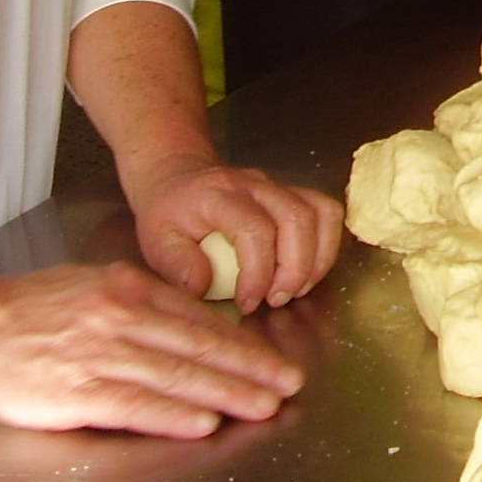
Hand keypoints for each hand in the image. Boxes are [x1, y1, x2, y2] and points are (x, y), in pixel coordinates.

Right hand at [0, 261, 304, 438]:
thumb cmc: (25, 310)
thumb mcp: (90, 285)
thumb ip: (138, 301)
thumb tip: (188, 318)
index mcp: (126, 287)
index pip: (198, 316)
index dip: (241, 340)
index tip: (273, 357)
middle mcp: (119, 316)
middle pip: (198, 344)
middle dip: (250, 367)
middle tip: (288, 382)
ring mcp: (98, 353)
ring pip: (177, 374)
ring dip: (226, 392)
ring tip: (263, 405)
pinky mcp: (75, 391)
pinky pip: (135, 404)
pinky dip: (173, 413)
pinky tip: (203, 421)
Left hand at [127, 155, 344, 315]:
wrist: (177, 178)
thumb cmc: (168, 214)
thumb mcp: (155, 240)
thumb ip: (176, 264)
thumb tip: (202, 287)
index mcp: (218, 194)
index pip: (254, 228)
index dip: (258, 271)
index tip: (248, 303)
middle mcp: (255, 184)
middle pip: (296, 218)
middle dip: (294, 269)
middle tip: (276, 300)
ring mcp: (278, 186)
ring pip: (320, 212)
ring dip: (316, 259)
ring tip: (295, 290)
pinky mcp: (293, 193)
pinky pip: (326, 212)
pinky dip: (326, 245)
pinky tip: (306, 273)